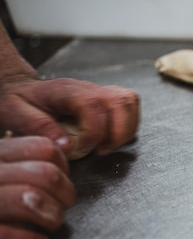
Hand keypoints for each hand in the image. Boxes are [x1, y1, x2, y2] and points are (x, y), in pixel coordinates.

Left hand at [0, 77, 139, 159]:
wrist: (20, 90)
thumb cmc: (19, 102)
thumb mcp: (17, 115)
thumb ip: (40, 128)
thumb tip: (66, 146)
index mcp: (66, 90)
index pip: (93, 106)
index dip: (94, 132)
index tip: (82, 149)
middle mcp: (88, 88)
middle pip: (120, 103)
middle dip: (118, 133)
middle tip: (101, 151)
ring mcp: (100, 91)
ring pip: (129, 102)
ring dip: (126, 128)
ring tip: (107, 145)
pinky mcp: (106, 98)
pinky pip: (130, 104)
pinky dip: (129, 123)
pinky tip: (113, 137)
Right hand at [0, 136, 74, 238]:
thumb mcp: (0, 175)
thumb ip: (18, 167)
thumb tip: (59, 168)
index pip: (43, 149)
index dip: (63, 169)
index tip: (60, 186)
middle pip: (45, 173)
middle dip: (64, 195)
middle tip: (59, 210)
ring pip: (30, 198)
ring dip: (51, 217)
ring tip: (47, 227)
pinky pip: (5, 236)